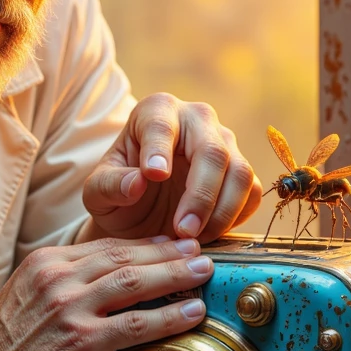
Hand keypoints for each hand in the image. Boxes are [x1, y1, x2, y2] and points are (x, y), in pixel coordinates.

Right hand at [0, 237, 213, 350]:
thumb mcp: (25, 300)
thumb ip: (61, 286)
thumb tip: (102, 284)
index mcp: (46, 264)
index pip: (106, 246)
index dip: (146, 245)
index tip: (172, 245)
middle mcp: (59, 279)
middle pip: (126, 257)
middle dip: (169, 253)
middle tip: (200, 250)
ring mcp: (70, 309)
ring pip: (136, 283)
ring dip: (177, 275)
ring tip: (203, 273)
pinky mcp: (81, 342)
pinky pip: (137, 325)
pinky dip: (170, 317)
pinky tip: (191, 313)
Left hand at [80, 94, 261, 243]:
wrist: (139, 213)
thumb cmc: (117, 193)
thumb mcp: (97, 193)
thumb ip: (109, 185)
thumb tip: (139, 182)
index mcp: (156, 111)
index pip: (161, 125)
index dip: (159, 149)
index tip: (153, 175)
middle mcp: (197, 120)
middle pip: (212, 151)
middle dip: (200, 196)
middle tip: (182, 231)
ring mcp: (225, 144)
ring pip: (240, 172)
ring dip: (220, 212)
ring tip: (192, 239)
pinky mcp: (241, 174)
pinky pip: (252, 193)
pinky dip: (235, 218)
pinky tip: (208, 235)